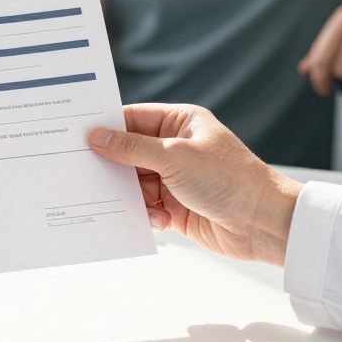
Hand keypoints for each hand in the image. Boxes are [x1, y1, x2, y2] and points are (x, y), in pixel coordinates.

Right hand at [88, 104, 301, 266]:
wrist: (264, 224)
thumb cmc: (230, 180)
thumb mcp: (176, 157)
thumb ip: (133, 148)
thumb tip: (97, 136)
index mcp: (180, 123)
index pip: (133, 118)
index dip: (106, 126)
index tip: (77, 135)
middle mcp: (176, 148)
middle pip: (128, 152)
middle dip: (111, 164)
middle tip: (82, 171)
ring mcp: (175, 178)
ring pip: (134, 183)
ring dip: (127, 194)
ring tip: (118, 202)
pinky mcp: (176, 207)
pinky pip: (145, 207)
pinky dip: (143, 214)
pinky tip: (154, 220)